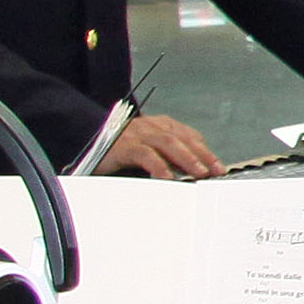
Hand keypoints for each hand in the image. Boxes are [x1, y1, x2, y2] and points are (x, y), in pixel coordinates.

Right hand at [102, 111, 223, 178]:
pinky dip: (158, 166)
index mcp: (160, 125)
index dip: (205, 151)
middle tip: (214, 172)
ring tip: (199, 173)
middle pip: (182, 138)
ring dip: (186, 158)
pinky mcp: (124, 145)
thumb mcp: (148, 150)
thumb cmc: (120, 148)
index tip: (219, 168)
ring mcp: (138, 134)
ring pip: (168, 143)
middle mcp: (151, 126)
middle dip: (201, 155)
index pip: (189, 136)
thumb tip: (193, 172)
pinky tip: (167, 178)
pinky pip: (145, 154)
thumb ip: (168, 157)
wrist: (85, 137)